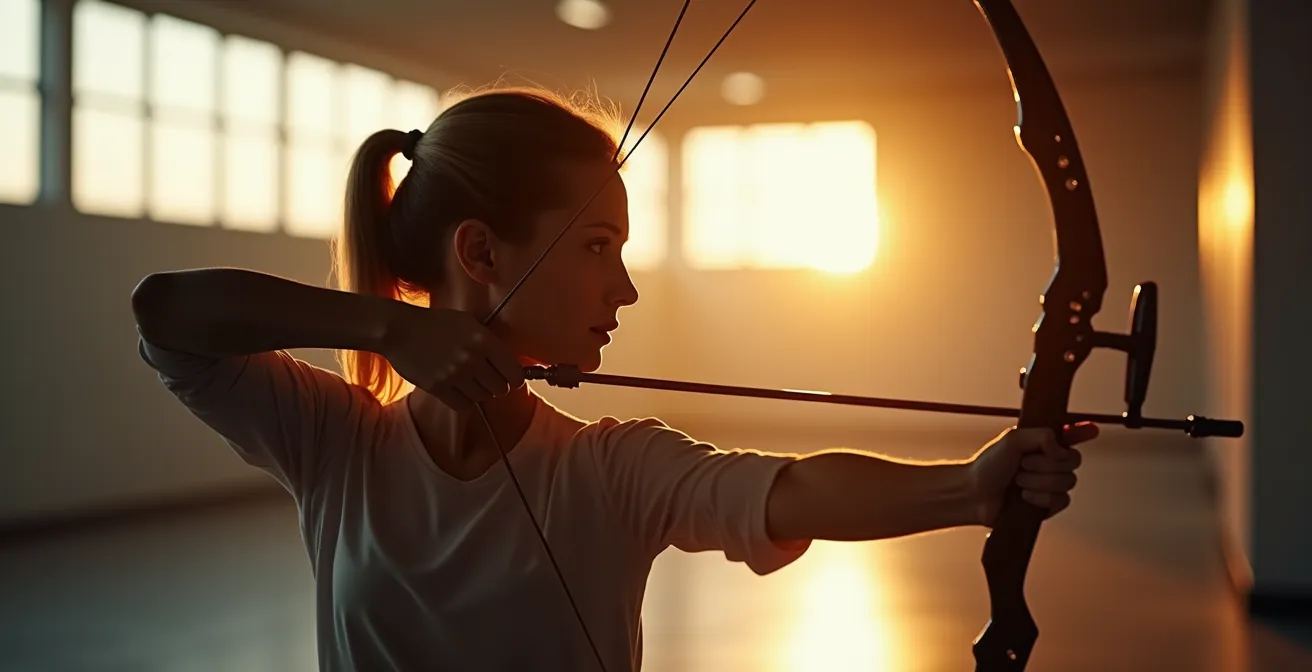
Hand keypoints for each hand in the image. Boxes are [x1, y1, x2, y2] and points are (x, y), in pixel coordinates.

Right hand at [380, 305, 524, 411]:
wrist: (399, 330)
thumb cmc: (435, 322)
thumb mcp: (468, 322)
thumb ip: (489, 341)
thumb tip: (509, 361)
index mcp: (483, 340)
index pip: (514, 372)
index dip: (515, 378)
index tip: (511, 378)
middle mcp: (472, 359)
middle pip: (500, 388)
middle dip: (498, 385)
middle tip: (488, 378)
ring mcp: (454, 375)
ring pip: (482, 397)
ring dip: (480, 392)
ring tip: (470, 381)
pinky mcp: (438, 388)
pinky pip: (464, 406)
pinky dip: (464, 401)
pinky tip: (459, 391)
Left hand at [967, 422, 1098, 526]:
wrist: (975, 494)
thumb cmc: (989, 465)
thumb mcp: (1012, 440)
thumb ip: (1041, 436)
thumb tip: (1061, 448)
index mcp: (1042, 443)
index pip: (1070, 436)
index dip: (1083, 432)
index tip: (1092, 430)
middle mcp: (1050, 462)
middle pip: (1074, 460)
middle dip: (1047, 463)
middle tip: (1023, 464)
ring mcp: (1050, 484)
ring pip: (1068, 481)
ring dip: (1039, 481)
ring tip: (1018, 481)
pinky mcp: (1049, 505)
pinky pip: (1062, 499)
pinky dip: (1041, 497)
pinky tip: (1025, 496)